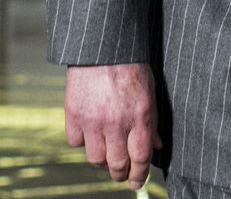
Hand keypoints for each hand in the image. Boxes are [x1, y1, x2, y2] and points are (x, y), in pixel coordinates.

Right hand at [64, 62, 162, 185]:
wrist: (102, 46)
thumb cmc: (130, 66)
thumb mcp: (149, 91)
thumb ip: (152, 121)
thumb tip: (157, 145)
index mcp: (140, 117)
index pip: (140, 158)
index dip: (139, 176)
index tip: (137, 183)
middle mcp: (117, 123)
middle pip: (117, 165)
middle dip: (121, 173)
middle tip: (121, 172)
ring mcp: (93, 120)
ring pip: (95, 159)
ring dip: (101, 159)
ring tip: (105, 149)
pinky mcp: (73, 115)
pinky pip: (75, 142)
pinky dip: (82, 141)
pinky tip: (88, 131)